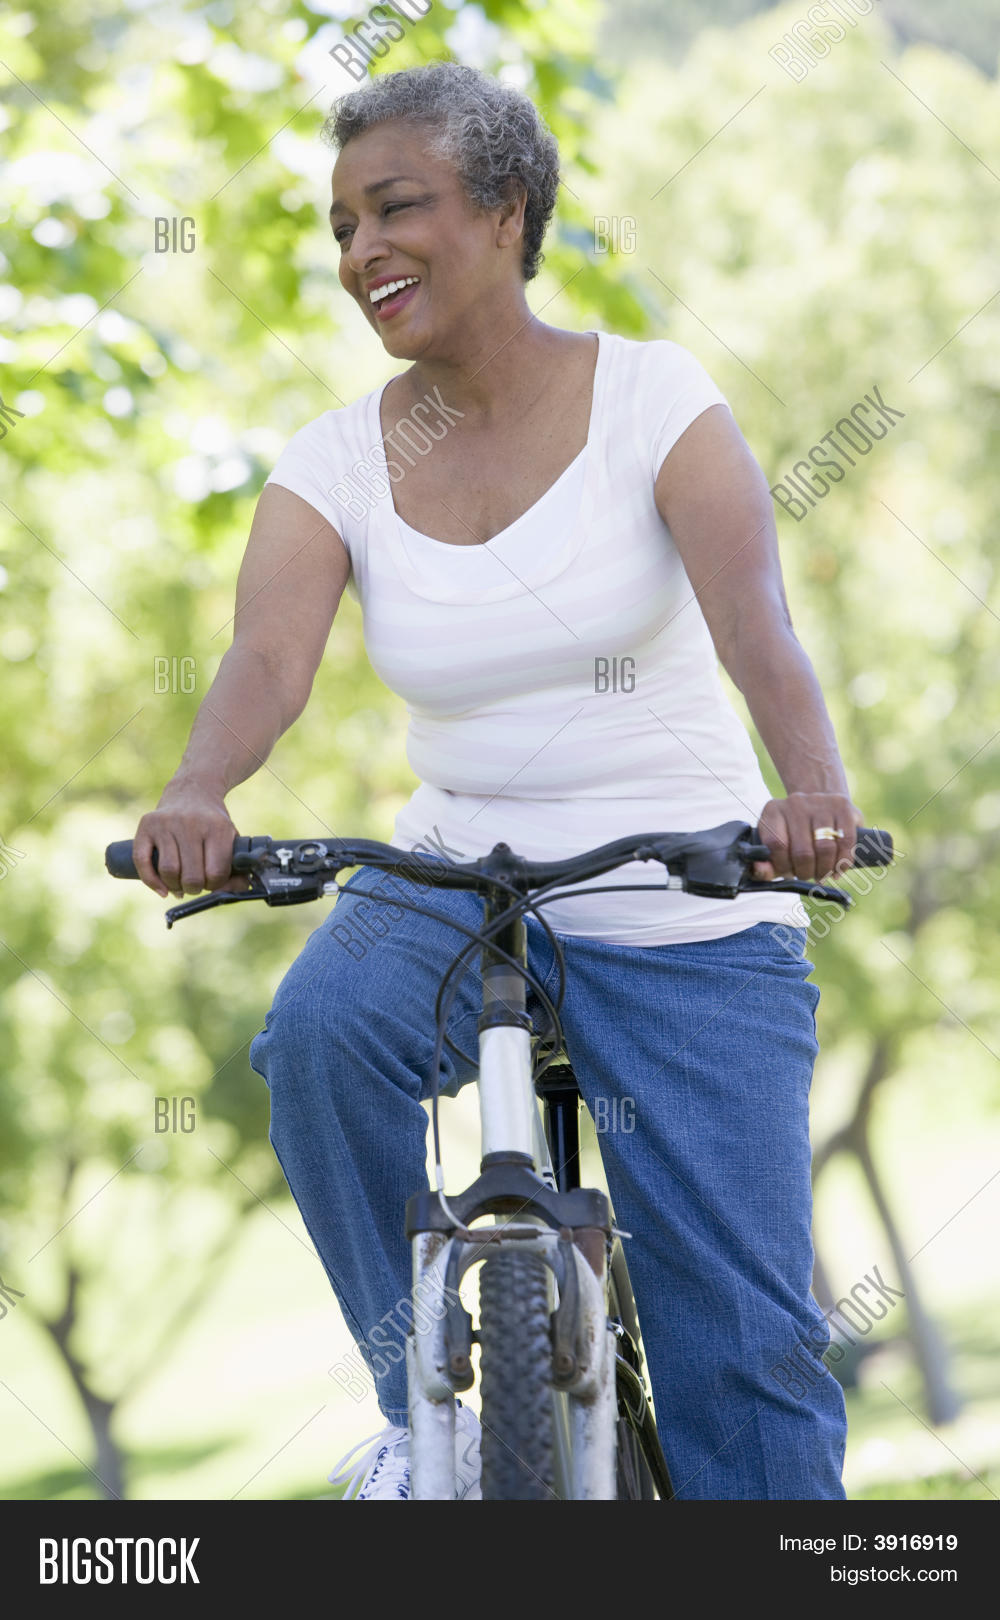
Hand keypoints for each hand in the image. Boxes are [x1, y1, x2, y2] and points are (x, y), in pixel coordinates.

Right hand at [133, 779, 248, 898]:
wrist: (192, 791)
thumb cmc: (213, 823)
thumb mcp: (230, 839)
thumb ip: (237, 866)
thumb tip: (242, 889)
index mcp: (217, 827)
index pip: (215, 873)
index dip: (215, 886)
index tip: (213, 882)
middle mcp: (190, 823)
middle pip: (191, 876)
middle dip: (194, 888)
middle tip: (196, 884)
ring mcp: (166, 823)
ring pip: (168, 871)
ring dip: (175, 886)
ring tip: (181, 884)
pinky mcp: (147, 825)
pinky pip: (142, 861)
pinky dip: (151, 881)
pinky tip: (162, 889)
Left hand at [752, 792, 863, 882]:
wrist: (820, 808)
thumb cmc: (794, 836)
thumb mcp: (776, 850)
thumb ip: (765, 865)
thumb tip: (760, 870)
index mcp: (773, 811)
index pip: (776, 845)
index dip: (783, 866)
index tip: (789, 873)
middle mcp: (795, 802)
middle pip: (802, 851)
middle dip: (806, 872)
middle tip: (808, 876)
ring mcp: (820, 802)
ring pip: (825, 848)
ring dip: (824, 869)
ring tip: (822, 873)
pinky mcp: (843, 806)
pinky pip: (845, 842)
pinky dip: (842, 862)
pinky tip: (837, 869)